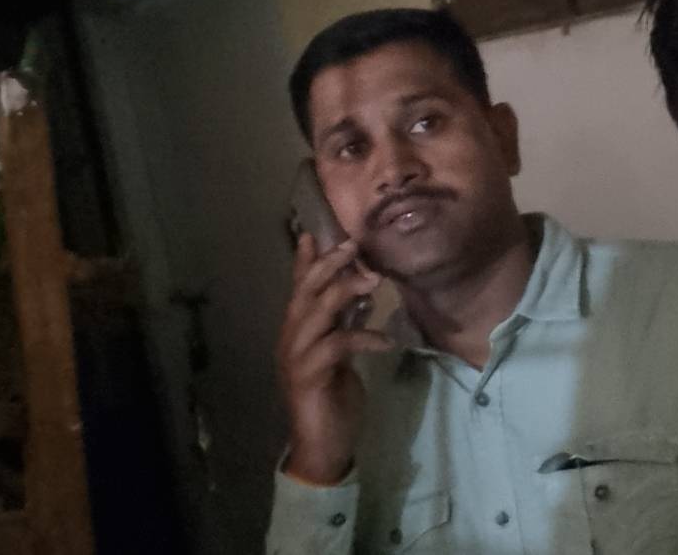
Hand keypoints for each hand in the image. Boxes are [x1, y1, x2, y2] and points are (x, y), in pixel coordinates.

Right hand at [276, 233, 391, 484]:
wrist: (323, 445)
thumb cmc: (333, 398)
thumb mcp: (342, 354)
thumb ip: (345, 324)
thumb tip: (363, 292)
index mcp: (297, 332)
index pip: (298, 289)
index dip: (305, 261)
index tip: (313, 232)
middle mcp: (291, 339)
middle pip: (305, 292)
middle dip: (328, 265)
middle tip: (353, 245)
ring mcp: (296, 357)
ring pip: (316, 313)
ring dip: (344, 292)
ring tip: (373, 280)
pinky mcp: (309, 376)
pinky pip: (336, 346)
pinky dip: (362, 337)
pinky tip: (387, 341)